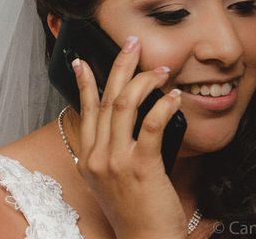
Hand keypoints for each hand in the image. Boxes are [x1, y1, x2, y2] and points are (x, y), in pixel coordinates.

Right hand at [72, 35, 186, 238]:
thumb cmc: (134, 211)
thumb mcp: (110, 180)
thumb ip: (109, 150)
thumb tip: (121, 120)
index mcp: (89, 157)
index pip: (85, 109)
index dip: (84, 82)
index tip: (82, 60)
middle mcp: (97, 156)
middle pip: (105, 98)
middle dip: (119, 66)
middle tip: (131, 44)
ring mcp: (116, 161)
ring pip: (124, 105)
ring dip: (144, 81)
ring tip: (161, 69)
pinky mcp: (141, 166)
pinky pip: (150, 125)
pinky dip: (162, 105)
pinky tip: (174, 96)